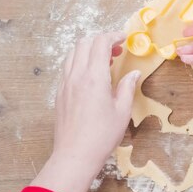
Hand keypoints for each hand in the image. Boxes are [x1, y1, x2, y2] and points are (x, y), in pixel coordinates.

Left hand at [31, 32, 140, 191]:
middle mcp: (76, 76)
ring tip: (103, 61)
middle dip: (101, 40)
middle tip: (116, 50)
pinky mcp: (59, 93)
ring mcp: (65, 84)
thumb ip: (127, 87)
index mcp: (94, 77)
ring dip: (88, 50)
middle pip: (84, 43)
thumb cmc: (101, 136)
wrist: (74, 156)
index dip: (113, 36)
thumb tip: (133, 74)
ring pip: (73, 53)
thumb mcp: (122, 112)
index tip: (123, 39)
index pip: (100, 42)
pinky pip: (67, 67)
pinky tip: (90, 76)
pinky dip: (79, 62)